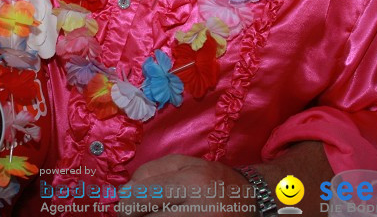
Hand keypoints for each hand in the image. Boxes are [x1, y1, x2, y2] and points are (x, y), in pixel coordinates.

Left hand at [118, 155, 252, 216]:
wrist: (250, 200)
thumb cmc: (213, 178)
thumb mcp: (185, 164)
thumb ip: (152, 171)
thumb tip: (125, 191)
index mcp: (192, 183)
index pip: (144, 196)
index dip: (128, 202)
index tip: (126, 203)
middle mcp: (199, 210)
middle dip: (135, 214)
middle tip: (134, 212)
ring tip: (155, 213)